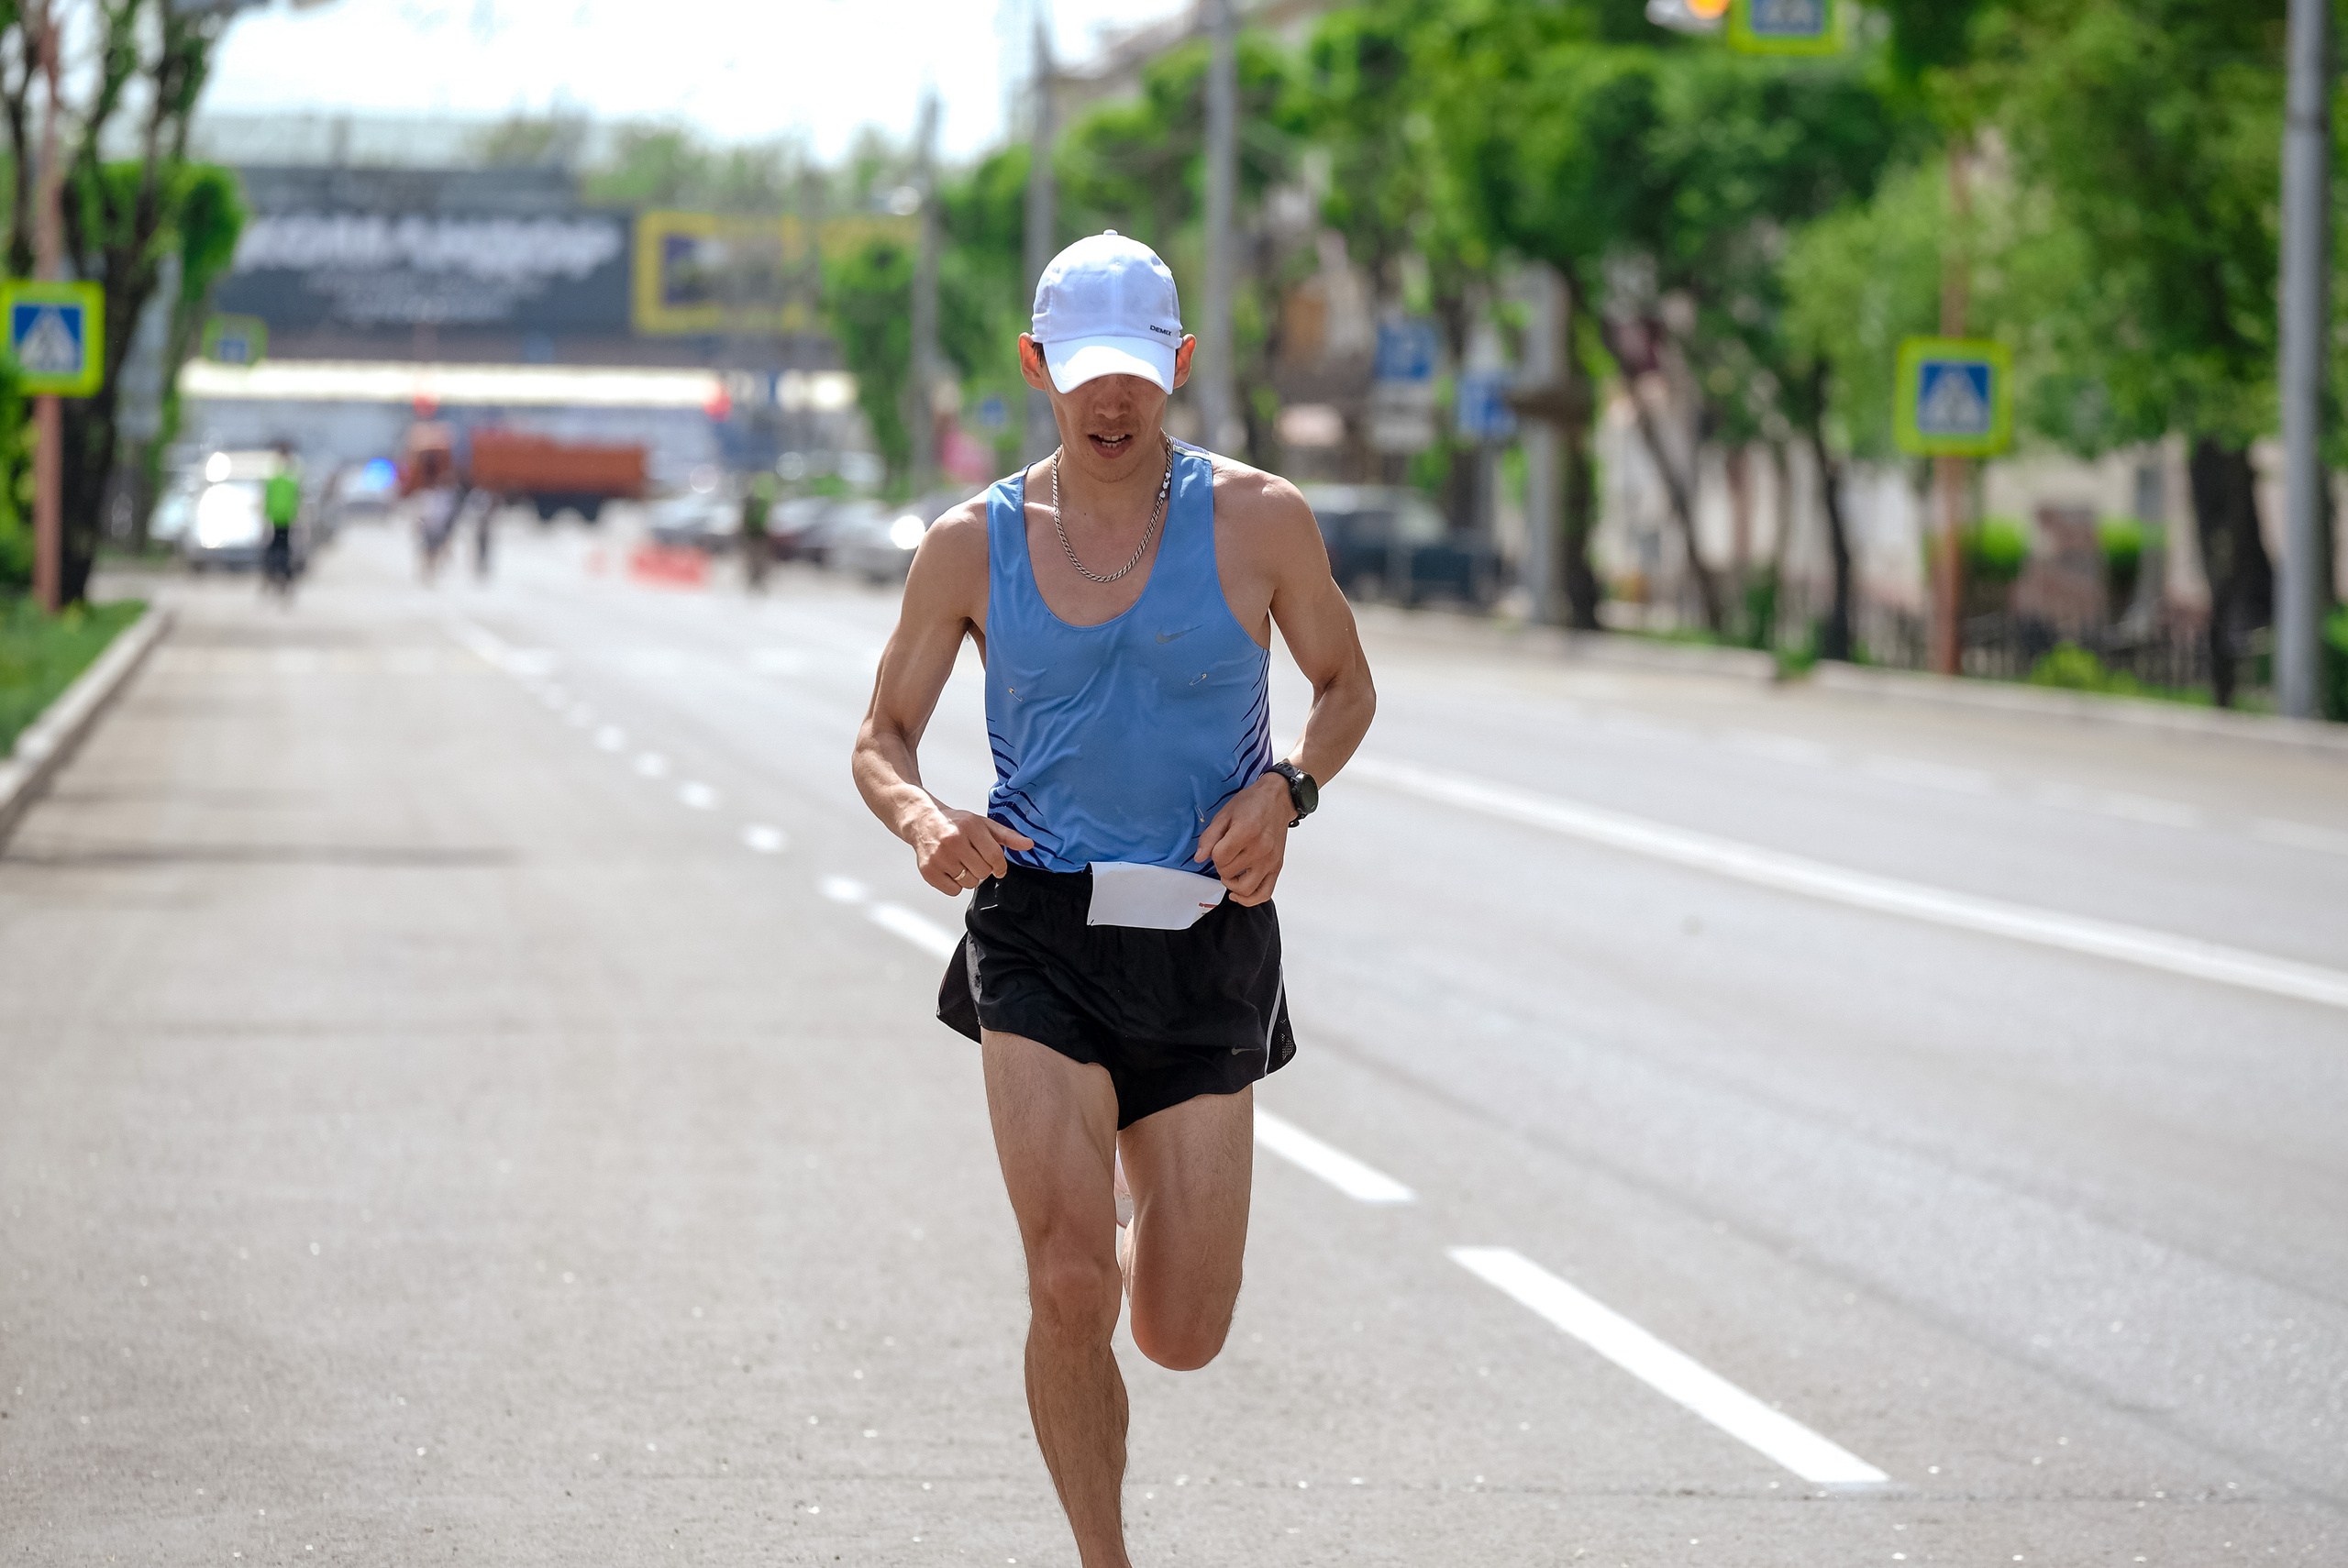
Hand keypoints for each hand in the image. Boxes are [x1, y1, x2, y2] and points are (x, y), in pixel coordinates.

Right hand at [911, 806, 1034, 895]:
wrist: (923, 821)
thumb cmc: (955, 824)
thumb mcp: (983, 824)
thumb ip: (1007, 836)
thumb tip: (1028, 845)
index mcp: (970, 827)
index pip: (995, 856)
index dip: (1000, 866)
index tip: (999, 868)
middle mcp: (953, 841)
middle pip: (983, 872)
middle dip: (983, 869)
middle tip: (973, 859)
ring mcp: (939, 856)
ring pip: (969, 883)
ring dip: (969, 877)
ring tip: (960, 862)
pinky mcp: (928, 870)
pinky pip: (954, 891)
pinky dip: (955, 884)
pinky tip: (951, 869)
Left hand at [1193, 774, 1290, 906]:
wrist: (1277, 800)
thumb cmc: (1252, 804)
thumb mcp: (1225, 814)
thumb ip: (1209, 837)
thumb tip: (1199, 857)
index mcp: (1245, 832)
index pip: (1219, 858)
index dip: (1213, 854)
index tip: (1218, 846)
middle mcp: (1260, 849)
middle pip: (1228, 873)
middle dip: (1221, 866)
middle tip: (1224, 855)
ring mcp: (1270, 860)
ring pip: (1244, 889)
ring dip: (1232, 884)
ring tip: (1230, 873)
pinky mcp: (1277, 867)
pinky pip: (1264, 893)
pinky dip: (1250, 899)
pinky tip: (1238, 894)